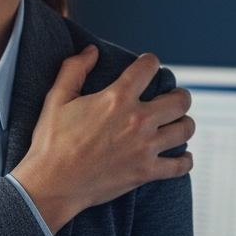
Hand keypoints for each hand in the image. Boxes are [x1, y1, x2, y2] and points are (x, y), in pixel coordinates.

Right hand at [10, 46, 193, 231]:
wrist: (51, 184)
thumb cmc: (50, 142)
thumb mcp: (56, 99)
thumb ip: (74, 69)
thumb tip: (92, 51)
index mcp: (117, 98)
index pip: (149, 67)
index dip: (149, 62)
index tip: (147, 67)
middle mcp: (137, 120)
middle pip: (180, 100)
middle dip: (178, 95)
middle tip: (170, 98)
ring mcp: (145, 148)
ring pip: (185, 129)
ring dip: (183, 123)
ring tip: (175, 124)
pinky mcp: (145, 172)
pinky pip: (180, 165)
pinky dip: (184, 160)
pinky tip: (179, 155)